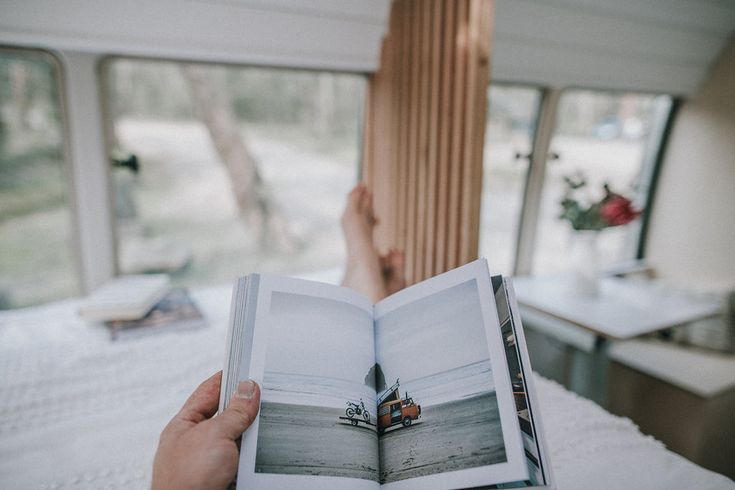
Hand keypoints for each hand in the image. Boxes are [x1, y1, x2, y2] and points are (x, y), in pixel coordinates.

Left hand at [152, 372, 260, 489]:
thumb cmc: (186, 482)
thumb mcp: (215, 435)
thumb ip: (234, 411)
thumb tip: (249, 389)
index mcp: (185, 425)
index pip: (209, 391)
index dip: (229, 376)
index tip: (248, 365)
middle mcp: (197, 442)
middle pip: (228, 415)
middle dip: (247, 407)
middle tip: (268, 395)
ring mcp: (211, 462)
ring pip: (240, 439)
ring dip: (254, 434)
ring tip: (270, 424)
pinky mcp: (224, 478)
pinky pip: (247, 460)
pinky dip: (258, 456)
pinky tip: (268, 451)